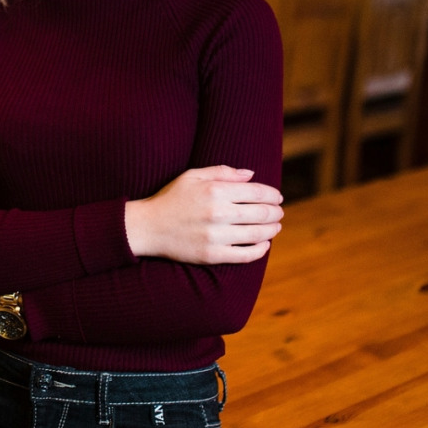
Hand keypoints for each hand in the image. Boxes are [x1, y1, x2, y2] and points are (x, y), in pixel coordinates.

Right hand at [124, 166, 282, 264]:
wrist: (148, 227)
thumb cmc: (171, 198)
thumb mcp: (192, 176)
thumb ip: (223, 172)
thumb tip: (251, 175)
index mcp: (215, 191)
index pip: (256, 193)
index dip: (272, 195)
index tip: (278, 197)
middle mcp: (218, 213)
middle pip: (261, 213)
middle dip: (275, 212)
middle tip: (279, 212)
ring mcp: (216, 236)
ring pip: (257, 234)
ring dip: (272, 230)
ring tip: (275, 227)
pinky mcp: (212, 255)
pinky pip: (245, 255)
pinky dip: (260, 250)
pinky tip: (264, 244)